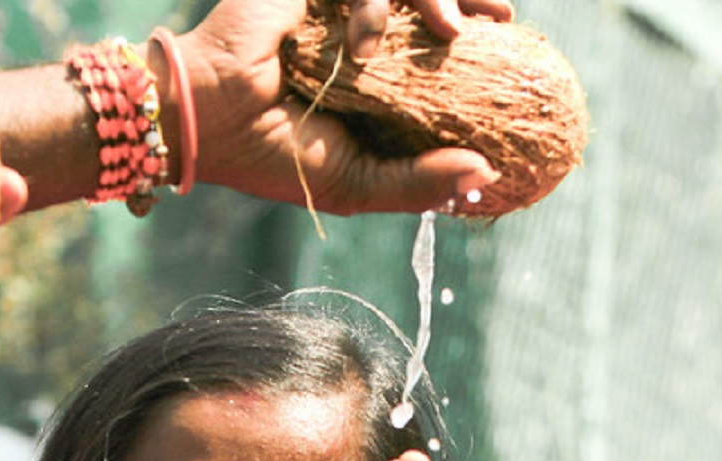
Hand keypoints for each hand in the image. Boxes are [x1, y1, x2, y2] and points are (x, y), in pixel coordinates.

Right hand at [185, 0, 511, 214]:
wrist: (210, 122)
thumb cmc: (274, 157)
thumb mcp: (358, 182)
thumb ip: (418, 182)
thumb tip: (485, 174)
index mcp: (371, 74)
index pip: (434, 44)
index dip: (478, 42)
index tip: (511, 53)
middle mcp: (357, 30)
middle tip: (503, 18)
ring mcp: (334, 1)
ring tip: (452, 28)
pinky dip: (375, 4)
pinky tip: (366, 43)